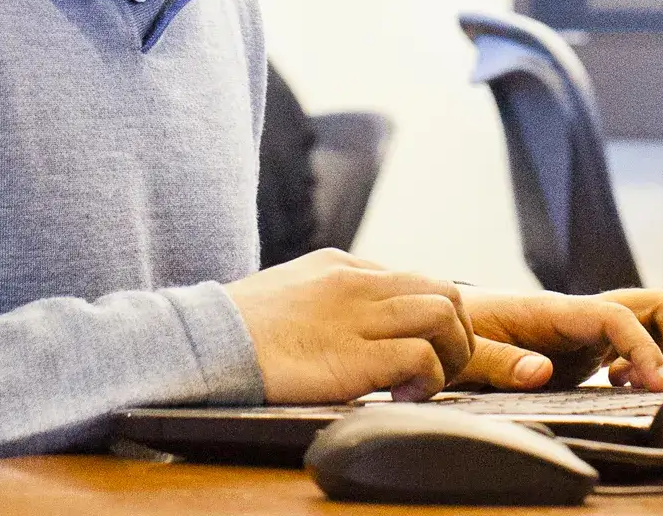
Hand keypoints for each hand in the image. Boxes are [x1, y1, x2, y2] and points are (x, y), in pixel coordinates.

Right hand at [226, 249, 474, 403]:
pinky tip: (402, 397)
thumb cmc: (239, 330)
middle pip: (445, 291)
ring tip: (424, 385)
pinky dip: (426, 379)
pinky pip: (419, 355)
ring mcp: (358, 314)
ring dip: (450, 355)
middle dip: (457, 334)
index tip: (422, 352)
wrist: (205, 343)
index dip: (432, 319)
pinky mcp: (353, 355)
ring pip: (444, 313)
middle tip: (438, 369)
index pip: (417, 280)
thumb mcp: (293, 293)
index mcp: (344, 266)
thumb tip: (354, 323)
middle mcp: (359, 282)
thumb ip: (329, 299)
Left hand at [454, 286, 662, 392]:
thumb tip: (542, 372)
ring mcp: (586, 328)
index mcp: (555, 311)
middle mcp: (579, 314)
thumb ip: (501, 362)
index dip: (643, 347)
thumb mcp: (468, 350)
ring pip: (650, 320)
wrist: (448, 319)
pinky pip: (635, 342)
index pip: (616, 315)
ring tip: (657, 389)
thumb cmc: (456, 331)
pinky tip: (628, 387)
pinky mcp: (586, 345)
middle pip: (652, 304)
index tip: (658, 386)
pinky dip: (649, 362)